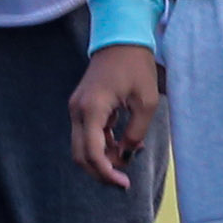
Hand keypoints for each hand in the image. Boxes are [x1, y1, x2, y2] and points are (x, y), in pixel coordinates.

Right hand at [70, 44, 165, 189]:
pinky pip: (87, 134)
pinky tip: (123, 144)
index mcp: (92, 109)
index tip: (124, 183)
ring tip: (129, 157)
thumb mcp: (145, 102)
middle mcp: (78, 111)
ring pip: (83, 146)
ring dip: (103, 158)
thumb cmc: (135, 66)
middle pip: (80, 154)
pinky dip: (102, 145)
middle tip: (123, 180)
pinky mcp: (82, 107)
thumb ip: (136, 132)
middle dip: (100, 171)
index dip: (106, 172)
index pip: (91, 152)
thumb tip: (127, 153)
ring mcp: (77, 109)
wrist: (120, 40)